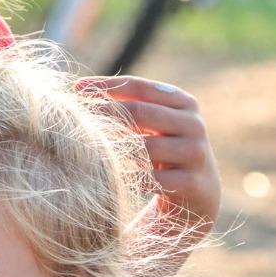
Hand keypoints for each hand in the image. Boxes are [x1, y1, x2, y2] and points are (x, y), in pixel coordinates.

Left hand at [78, 75, 220, 232]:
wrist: (198, 191)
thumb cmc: (163, 148)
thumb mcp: (152, 124)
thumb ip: (126, 105)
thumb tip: (80, 90)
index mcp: (183, 102)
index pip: (140, 87)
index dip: (106, 85)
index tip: (77, 88)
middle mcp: (193, 124)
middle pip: (140, 112)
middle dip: (105, 113)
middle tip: (77, 117)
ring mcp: (195, 154)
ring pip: (146, 147)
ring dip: (115, 148)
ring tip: (90, 149)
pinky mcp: (192, 183)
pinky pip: (151, 179)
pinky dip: (128, 178)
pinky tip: (111, 178)